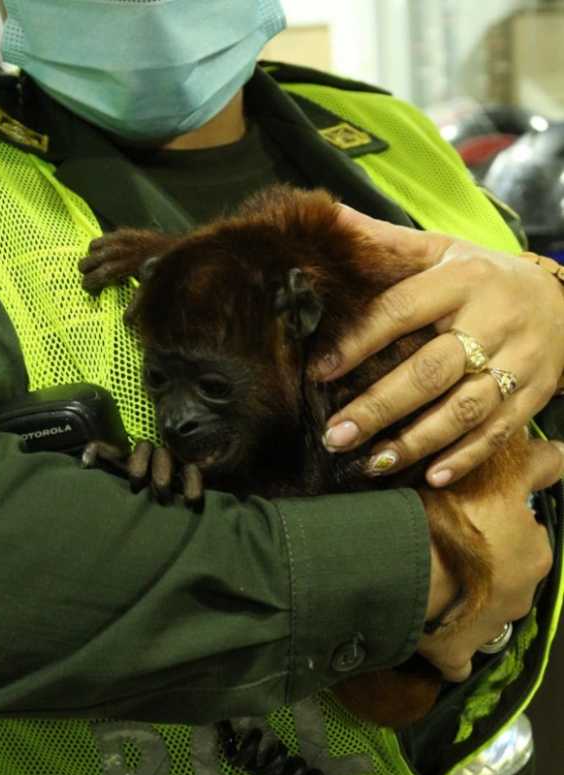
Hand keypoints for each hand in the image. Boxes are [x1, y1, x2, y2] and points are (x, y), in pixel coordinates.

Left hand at [314, 206, 563, 486]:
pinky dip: (465, 456)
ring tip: (371, 462)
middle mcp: (492, 320)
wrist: (563, 301)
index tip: (318, 370)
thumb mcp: (442, 250)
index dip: (357, 342)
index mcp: (461, 279)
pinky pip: (499, 431)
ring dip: (416, 440)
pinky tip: (430, 477)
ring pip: (464, 408)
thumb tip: (325, 214)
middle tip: (335, 434)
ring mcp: (519, 361)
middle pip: (429, 370)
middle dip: (379, 406)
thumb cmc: (483, 277)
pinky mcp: (535, 393)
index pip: (400, 311)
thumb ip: (387, 242)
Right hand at [418, 439, 562, 681]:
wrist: (407, 566)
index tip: (480, 517)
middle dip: (488, 564)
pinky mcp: (457, 655)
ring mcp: (490, 628)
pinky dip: (450, 644)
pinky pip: (457, 654)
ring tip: (433, 579)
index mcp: (534, 553)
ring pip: (484, 610)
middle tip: (451, 544)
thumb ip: (537, 465)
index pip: (529, 535)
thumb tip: (563, 451)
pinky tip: (432, 628)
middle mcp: (522, 595)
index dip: (506, 523)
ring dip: (467, 598)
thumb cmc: (453, 515)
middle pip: (507, 575)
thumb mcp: (502, 476)